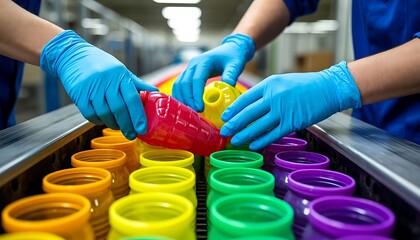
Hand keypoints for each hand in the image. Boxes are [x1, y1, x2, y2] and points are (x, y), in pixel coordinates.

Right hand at [40, 30, 157, 139]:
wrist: (72, 54)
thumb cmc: (101, 64)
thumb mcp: (121, 70)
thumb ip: (137, 84)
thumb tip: (156, 92)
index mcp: (120, 75)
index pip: (132, 99)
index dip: (138, 116)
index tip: (142, 129)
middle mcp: (106, 81)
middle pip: (119, 109)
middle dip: (127, 125)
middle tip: (131, 134)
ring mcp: (91, 88)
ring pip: (105, 113)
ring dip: (113, 124)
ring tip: (118, 127)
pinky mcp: (78, 94)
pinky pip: (90, 114)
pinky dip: (98, 120)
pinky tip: (103, 120)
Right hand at [172, 33, 254, 110]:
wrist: (230, 49)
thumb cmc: (233, 56)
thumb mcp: (235, 65)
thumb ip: (231, 75)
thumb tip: (228, 88)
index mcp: (204, 61)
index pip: (196, 79)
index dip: (196, 94)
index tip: (200, 108)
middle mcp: (193, 64)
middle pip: (184, 83)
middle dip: (188, 99)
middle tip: (195, 113)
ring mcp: (189, 69)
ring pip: (179, 84)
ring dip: (182, 98)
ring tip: (190, 112)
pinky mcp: (189, 74)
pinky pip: (180, 85)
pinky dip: (181, 96)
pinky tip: (186, 106)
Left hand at [220, 61, 361, 149]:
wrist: (328, 88)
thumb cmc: (305, 85)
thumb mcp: (281, 81)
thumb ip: (266, 92)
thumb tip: (250, 105)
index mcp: (269, 84)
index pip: (246, 98)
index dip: (233, 109)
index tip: (225, 117)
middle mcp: (274, 97)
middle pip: (248, 113)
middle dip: (234, 124)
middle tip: (224, 131)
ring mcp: (283, 110)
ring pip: (258, 126)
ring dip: (244, 135)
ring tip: (234, 141)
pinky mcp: (292, 122)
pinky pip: (273, 134)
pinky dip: (262, 140)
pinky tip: (253, 145)